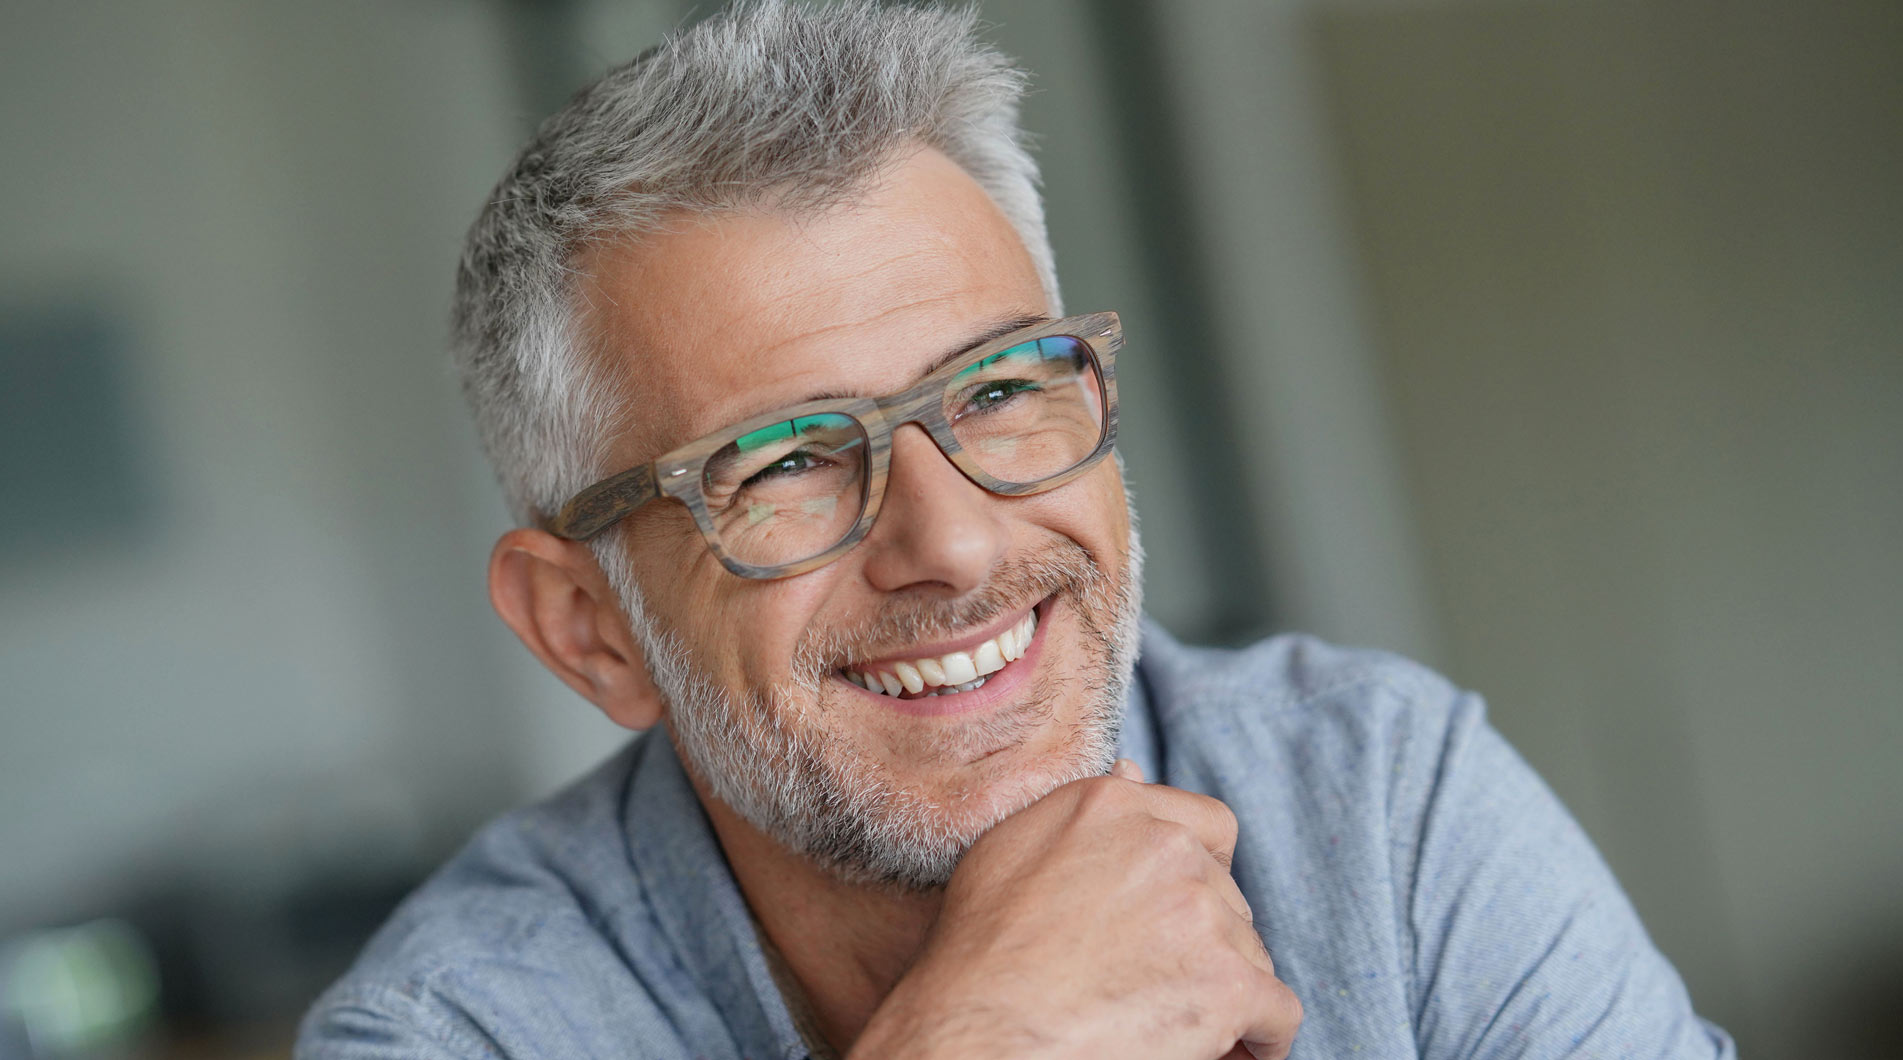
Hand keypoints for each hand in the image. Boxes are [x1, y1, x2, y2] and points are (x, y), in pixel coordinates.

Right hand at [851, 760, 1302, 1059]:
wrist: (978, 1032)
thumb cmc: (978, 954)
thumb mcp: (1011, 850)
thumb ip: (1081, 811)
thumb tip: (1133, 770)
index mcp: (1114, 807)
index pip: (1209, 826)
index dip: (1203, 874)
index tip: (1181, 914)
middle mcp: (1166, 846)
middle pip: (1228, 897)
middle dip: (1204, 940)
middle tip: (1156, 981)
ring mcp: (1201, 912)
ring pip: (1250, 954)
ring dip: (1222, 989)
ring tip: (1170, 1019)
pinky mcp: (1228, 982)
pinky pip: (1277, 1013)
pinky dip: (1262, 1038)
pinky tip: (1236, 1050)